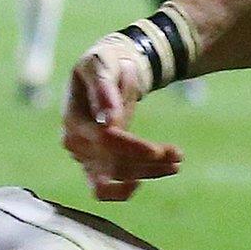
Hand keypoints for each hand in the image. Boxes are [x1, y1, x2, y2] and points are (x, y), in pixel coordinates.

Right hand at [61, 35, 182, 201]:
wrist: (107, 72)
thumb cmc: (103, 63)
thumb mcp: (101, 64)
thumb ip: (103, 88)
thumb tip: (109, 120)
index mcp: (73, 117)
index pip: (102, 141)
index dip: (130, 148)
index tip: (157, 151)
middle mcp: (75, 143)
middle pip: (110, 164)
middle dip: (146, 162)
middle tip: (177, 155)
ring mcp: (85, 156)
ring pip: (117, 177)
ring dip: (150, 172)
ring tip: (178, 160)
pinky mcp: (97, 165)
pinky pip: (111, 186)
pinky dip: (133, 186)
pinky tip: (159, 172)